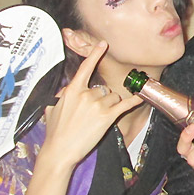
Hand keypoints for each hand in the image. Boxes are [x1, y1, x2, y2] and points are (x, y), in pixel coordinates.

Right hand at [40, 41, 141, 170]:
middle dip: (101, 99)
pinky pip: (124, 105)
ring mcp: (97, 105)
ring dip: (109, 106)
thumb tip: (66, 92)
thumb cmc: (55, 132)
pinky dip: (133, 101)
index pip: (85, 67)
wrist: (59, 151)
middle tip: (91, 115)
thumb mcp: (53, 109)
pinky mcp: (107, 116)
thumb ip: (62, 96)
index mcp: (72, 90)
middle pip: (103, 89)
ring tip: (97, 120)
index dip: (95, 54)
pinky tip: (140, 96)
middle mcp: (86, 94)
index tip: (103, 43)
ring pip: (113, 97)